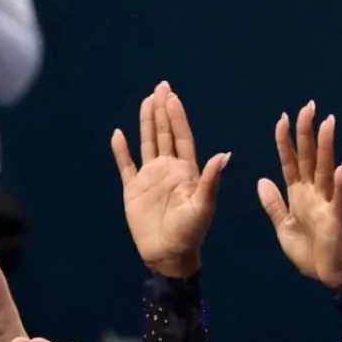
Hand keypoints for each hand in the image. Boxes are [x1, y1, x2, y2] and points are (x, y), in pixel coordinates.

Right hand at [112, 81, 231, 277]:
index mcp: (187, 171)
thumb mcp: (204, 206)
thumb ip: (210, 180)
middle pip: (164, 134)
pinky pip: (126, 165)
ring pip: (147, 143)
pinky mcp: (133, 190)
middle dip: (163, 111)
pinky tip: (118, 134)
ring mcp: (150, 178)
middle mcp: (168, 169)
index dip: (177, 117)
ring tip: (146, 101)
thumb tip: (223, 154)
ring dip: (146, 123)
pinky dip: (121, 151)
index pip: (181, 137)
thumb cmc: (191, 233)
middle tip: (161, 87)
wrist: (169, 254)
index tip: (172, 97)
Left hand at [257, 102, 341, 289]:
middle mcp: (313, 194)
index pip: (291, 162)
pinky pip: (338, 200)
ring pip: (325, 171)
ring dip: (326, 148)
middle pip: (309, 158)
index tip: (283, 117)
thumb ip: (274, 204)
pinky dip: (340, 185)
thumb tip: (261, 180)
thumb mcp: (284, 227)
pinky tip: (341, 168)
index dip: (286, 141)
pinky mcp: (335, 221)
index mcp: (299, 195)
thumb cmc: (310, 251)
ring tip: (327, 123)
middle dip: (307, 133)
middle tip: (308, 106)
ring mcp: (326, 205)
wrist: (328, 274)